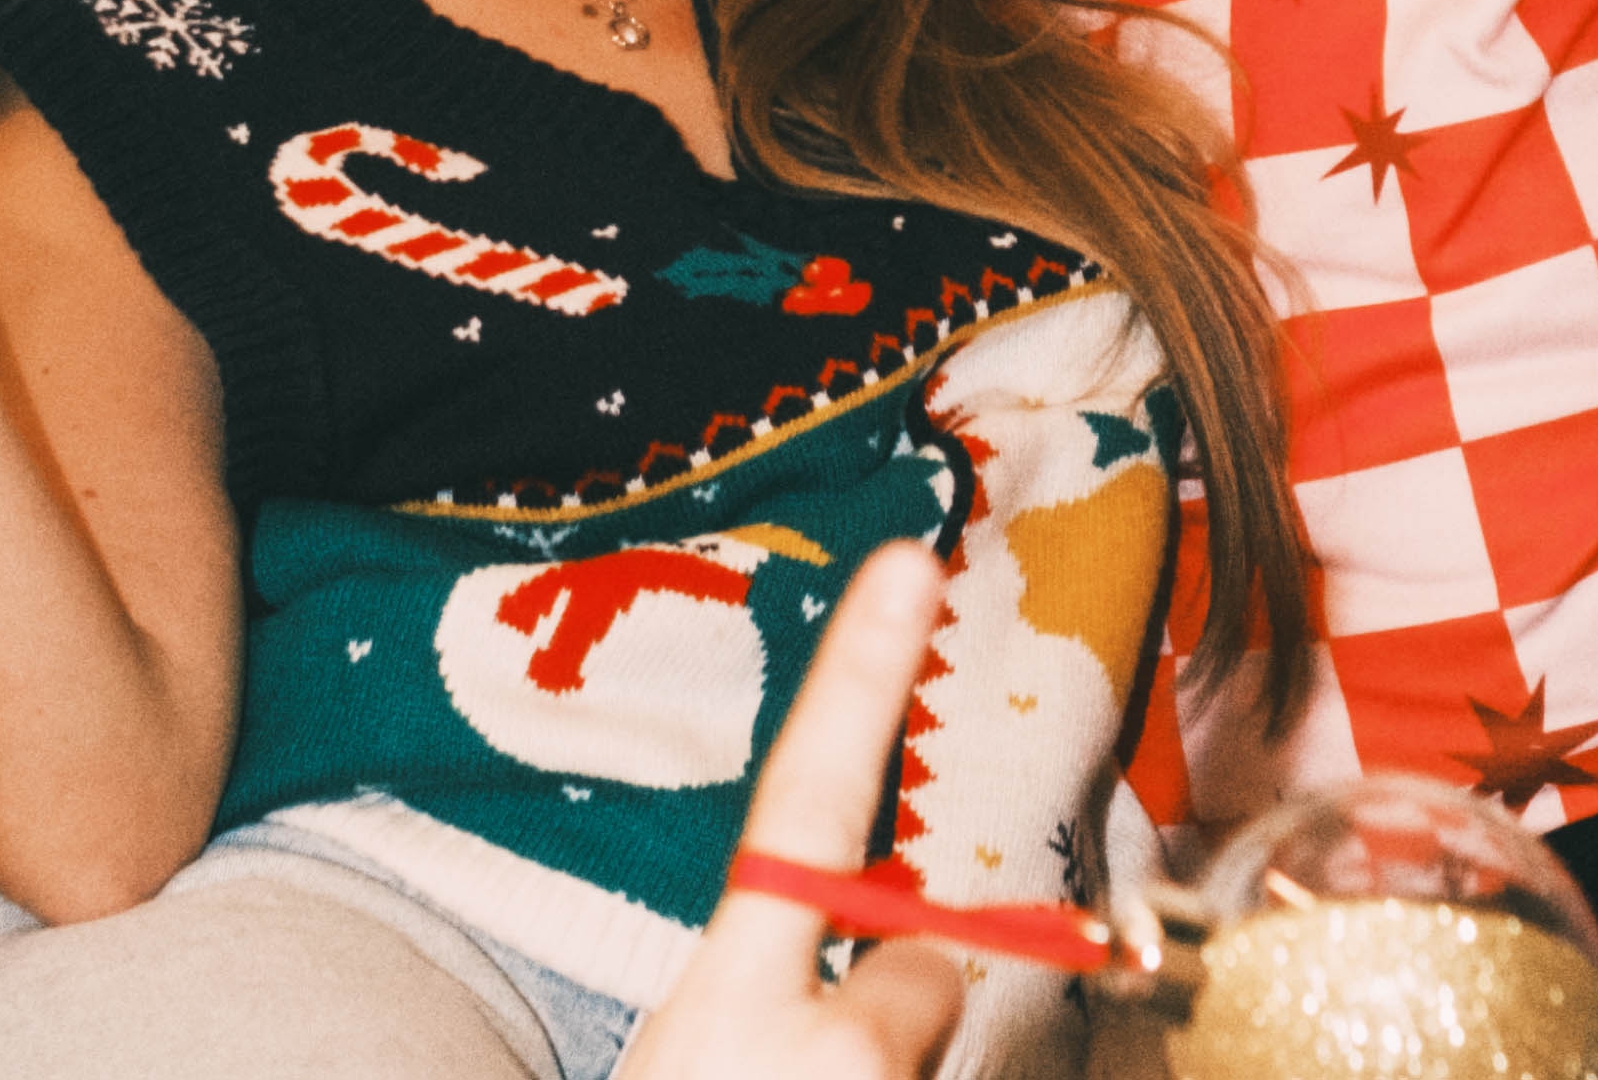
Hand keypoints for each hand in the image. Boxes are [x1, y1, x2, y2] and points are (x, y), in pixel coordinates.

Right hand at [621, 542, 971, 1079]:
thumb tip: (828, 980)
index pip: (804, 812)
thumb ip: (740, 1004)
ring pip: (920, 1052)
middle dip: (882, 999)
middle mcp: (837, 1061)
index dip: (857, 684)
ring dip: (869, 1077)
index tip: (909, 567)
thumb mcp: (676, 1062)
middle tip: (786, 1065)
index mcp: (732, 1012)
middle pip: (921, 968)